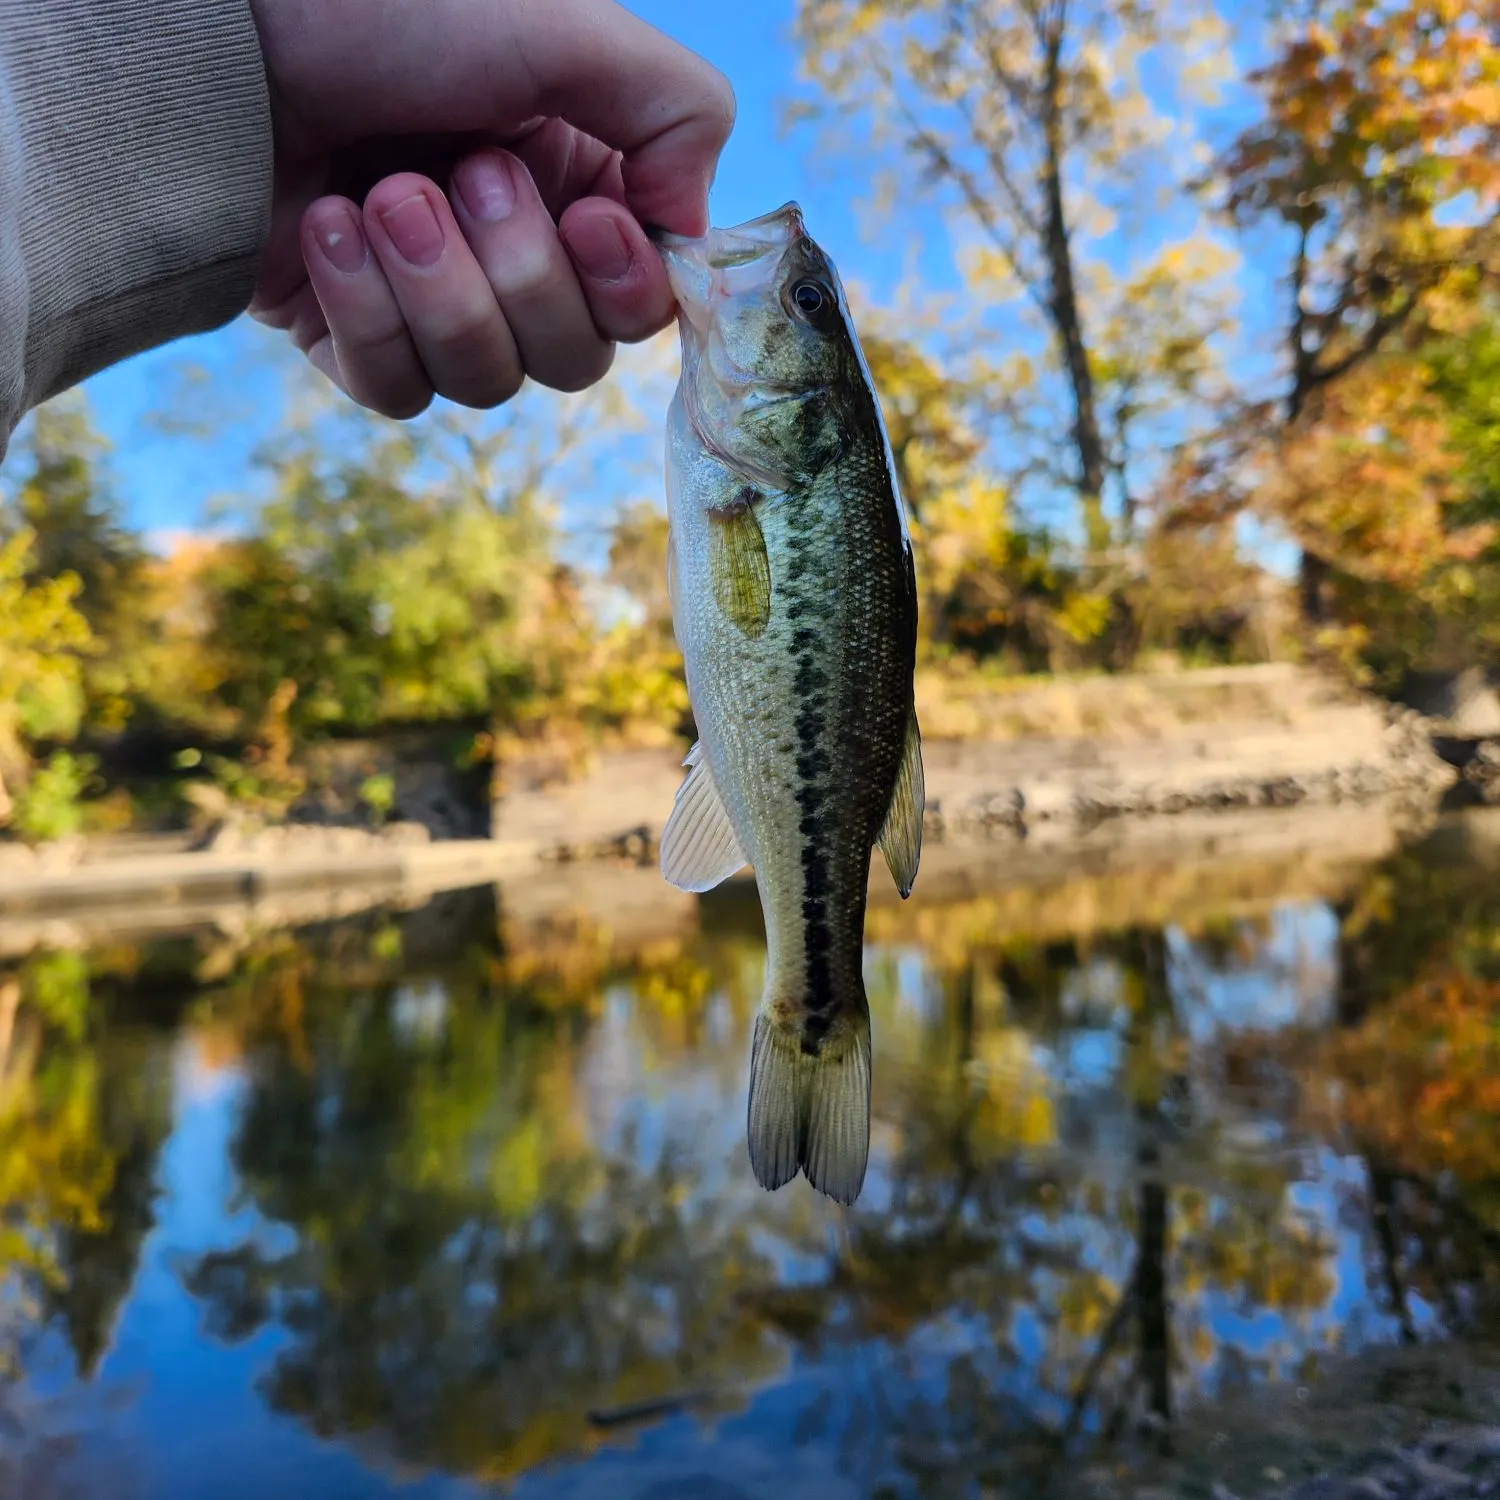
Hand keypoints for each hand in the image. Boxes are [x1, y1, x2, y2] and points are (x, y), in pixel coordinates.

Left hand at [246, 0, 733, 417]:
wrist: (228, 30)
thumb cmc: (392, 10)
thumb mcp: (569, 28)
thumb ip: (678, 113)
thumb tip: (690, 234)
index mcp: (575, 188)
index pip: (641, 306)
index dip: (624, 287)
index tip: (589, 221)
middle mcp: (510, 257)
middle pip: (571, 360)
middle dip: (518, 275)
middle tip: (462, 172)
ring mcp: (429, 305)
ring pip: (484, 384)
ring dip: (437, 289)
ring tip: (380, 195)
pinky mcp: (351, 339)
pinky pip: (396, 393)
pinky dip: (365, 315)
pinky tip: (326, 225)